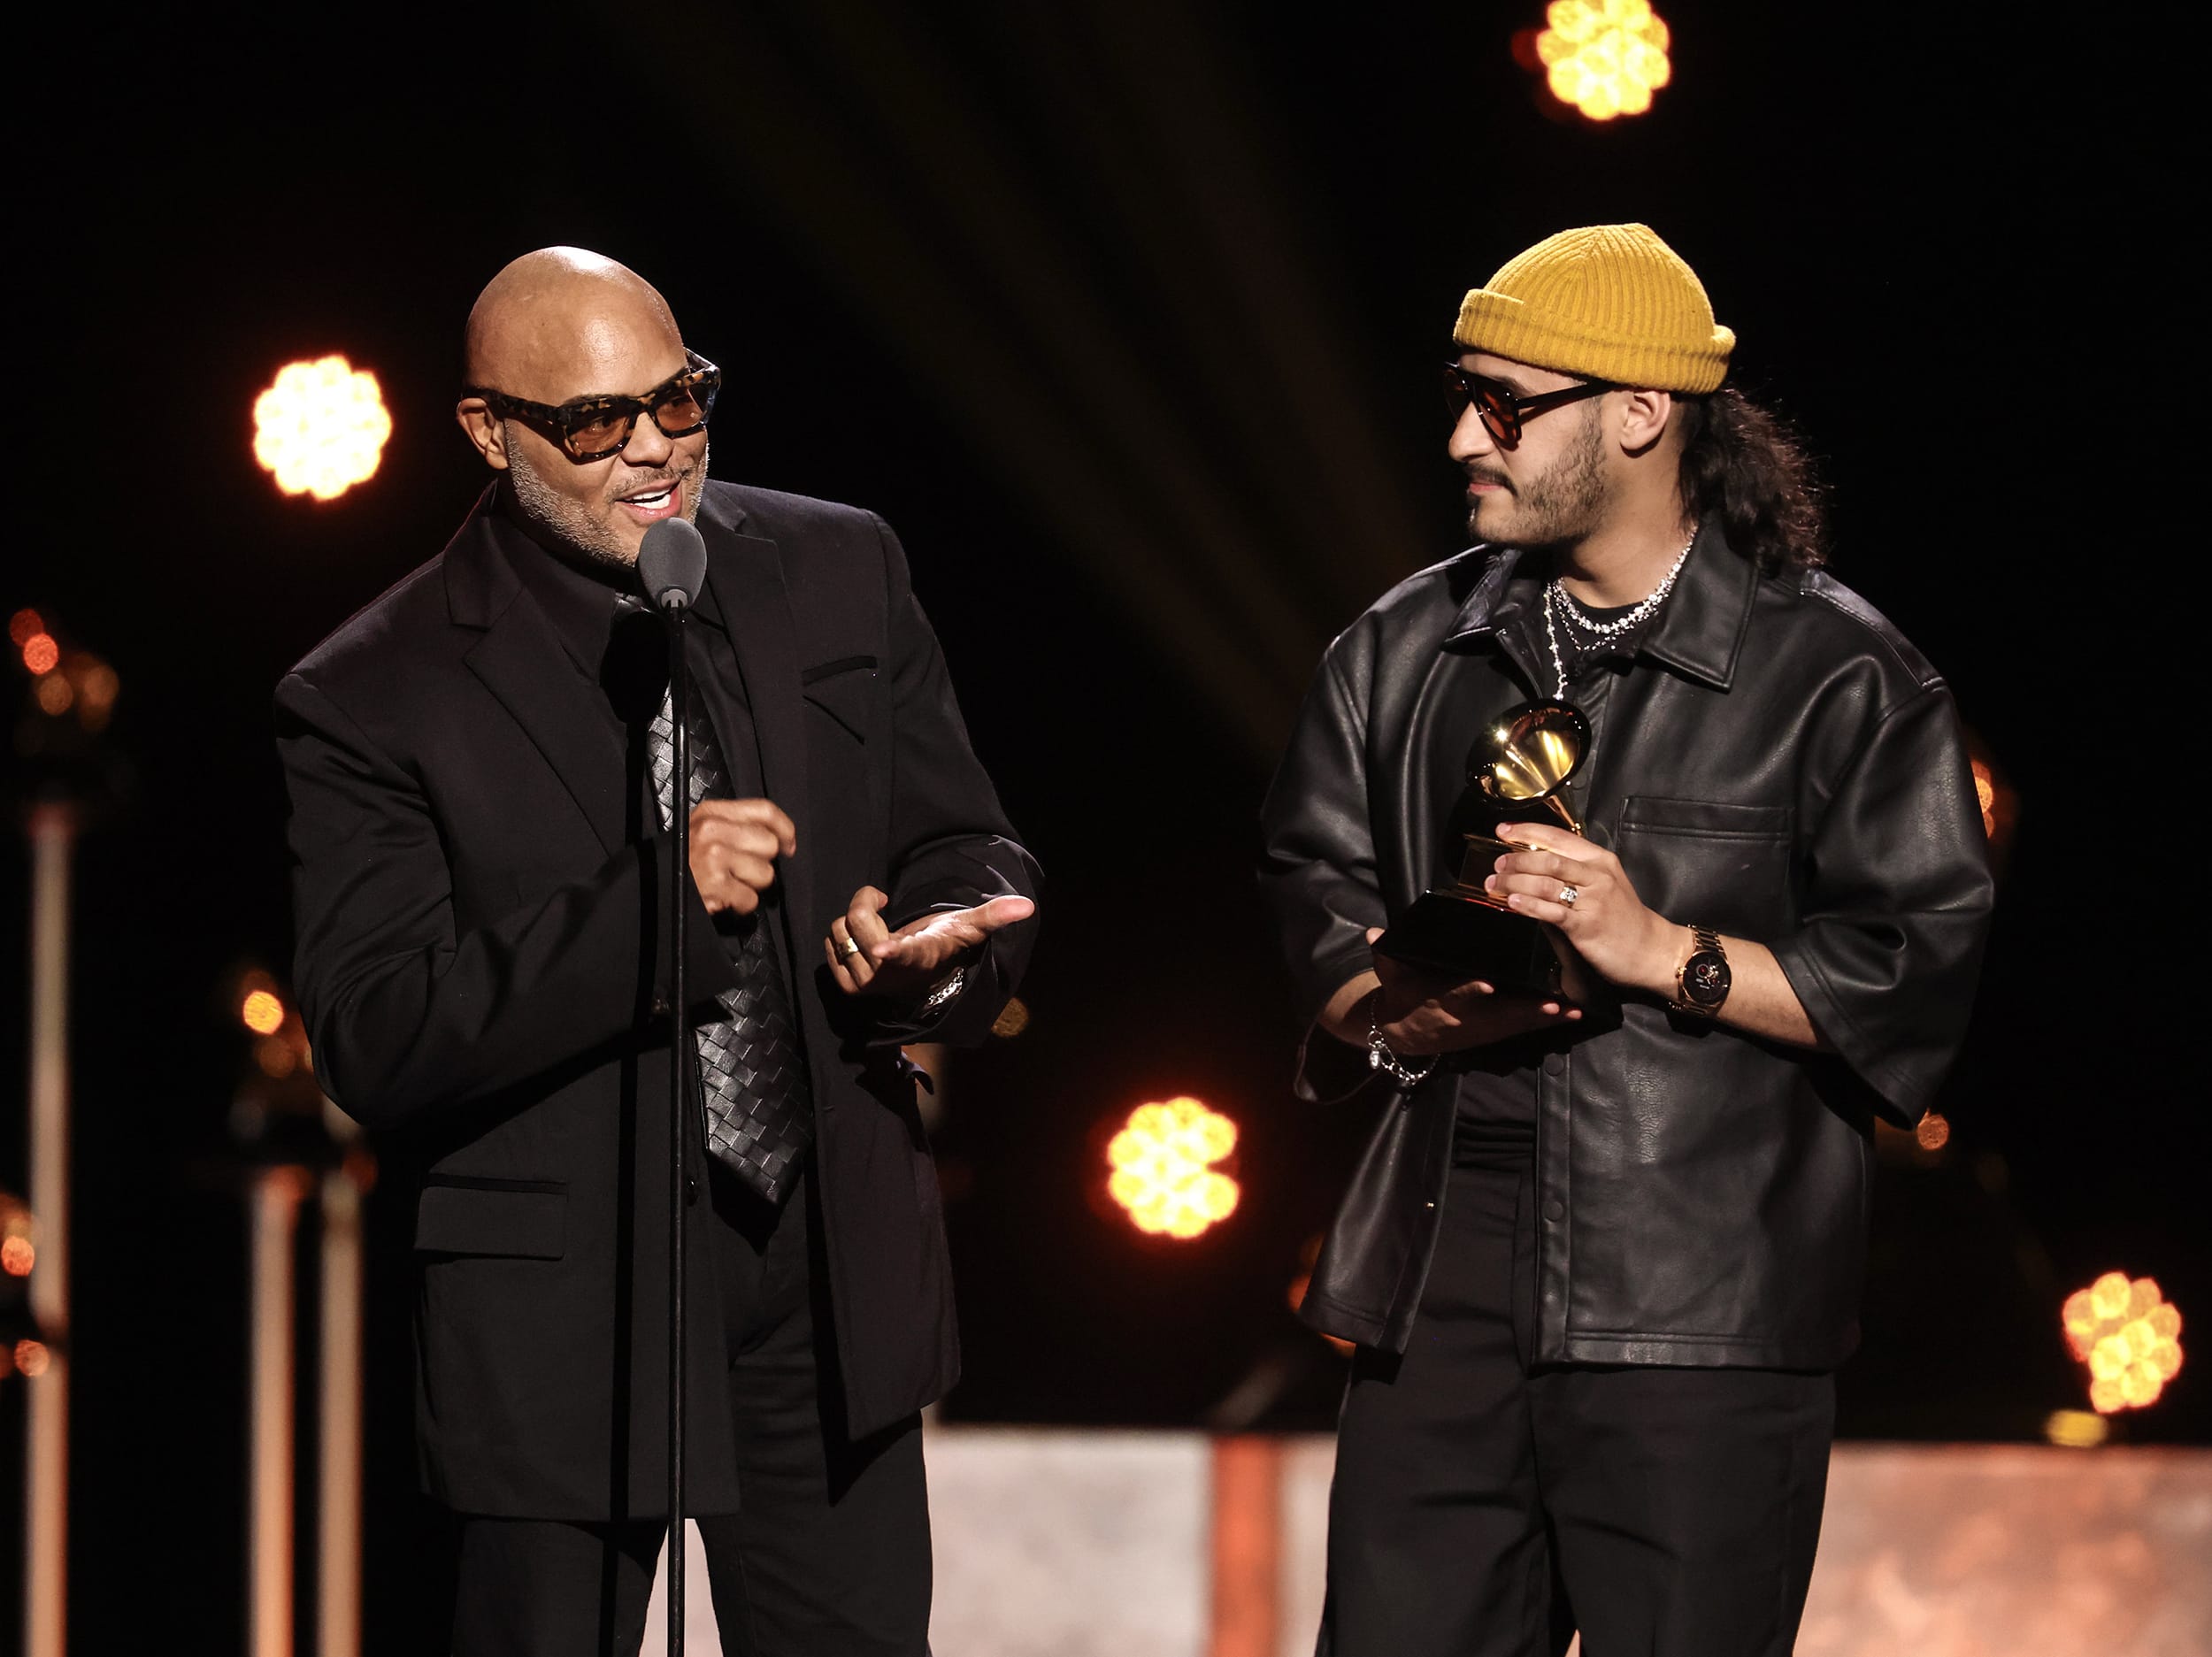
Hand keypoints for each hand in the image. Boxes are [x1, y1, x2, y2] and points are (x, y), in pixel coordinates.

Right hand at [688, 800, 797, 914]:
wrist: (651, 885)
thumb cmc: (681, 861)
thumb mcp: (702, 830)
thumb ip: (735, 826)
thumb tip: (779, 839)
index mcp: (712, 813)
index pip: (764, 810)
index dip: (784, 828)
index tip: (790, 844)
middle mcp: (712, 830)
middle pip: (769, 844)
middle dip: (761, 863)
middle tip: (740, 870)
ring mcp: (713, 856)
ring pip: (765, 874)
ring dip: (750, 886)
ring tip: (727, 884)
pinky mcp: (714, 884)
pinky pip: (750, 899)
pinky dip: (740, 905)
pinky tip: (723, 898)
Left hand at [824, 888, 1036, 1000]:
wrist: (922, 972)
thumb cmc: (943, 941)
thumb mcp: (967, 927)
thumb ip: (994, 915)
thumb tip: (1027, 905)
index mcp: (917, 959)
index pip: (900, 954)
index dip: (890, 951)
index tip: (884, 950)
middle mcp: (887, 976)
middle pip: (857, 921)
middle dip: (867, 903)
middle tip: (883, 906)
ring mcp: (865, 983)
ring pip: (839, 929)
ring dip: (853, 920)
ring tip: (876, 927)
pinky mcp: (847, 985)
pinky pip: (829, 943)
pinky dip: (841, 935)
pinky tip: (862, 940)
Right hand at [1364, 927, 1580, 1054]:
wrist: (1404, 1033)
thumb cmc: (1401, 996)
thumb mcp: (1390, 978)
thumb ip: (1385, 957)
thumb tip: (1372, 934)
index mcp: (1440, 1001)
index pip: (1456, 995)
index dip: (1471, 991)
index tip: (1488, 984)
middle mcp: (1466, 1018)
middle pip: (1499, 1015)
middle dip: (1526, 1011)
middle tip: (1553, 1003)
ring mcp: (1482, 1027)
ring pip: (1517, 1024)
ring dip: (1545, 1018)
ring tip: (1573, 1009)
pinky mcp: (1493, 1031)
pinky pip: (1523, 1027)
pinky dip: (1546, 1021)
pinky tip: (1572, 1013)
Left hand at [1483, 822, 1677, 996]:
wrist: (1652, 950)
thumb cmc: (1624, 919)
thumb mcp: (1605, 885)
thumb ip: (1574, 874)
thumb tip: (1532, 870)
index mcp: (1599, 860)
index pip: (1558, 837)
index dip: (1527, 831)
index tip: (1503, 830)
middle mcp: (1597, 875)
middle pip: (1548, 859)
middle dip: (1516, 860)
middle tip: (1497, 865)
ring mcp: (1593, 900)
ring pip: (1546, 883)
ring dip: (1515, 882)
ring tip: (1496, 884)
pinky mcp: (1587, 925)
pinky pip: (1552, 911)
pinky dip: (1529, 905)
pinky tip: (1513, 902)